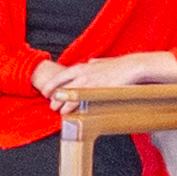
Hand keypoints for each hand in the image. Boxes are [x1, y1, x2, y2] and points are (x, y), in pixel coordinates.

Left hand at [33, 52, 152, 103]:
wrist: (131, 67)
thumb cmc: (118, 66)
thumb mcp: (101, 61)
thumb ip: (94, 63)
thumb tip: (91, 62)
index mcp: (80, 68)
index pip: (58, 77)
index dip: (50, 86)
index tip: (45, 93)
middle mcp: (81, 75)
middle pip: (60, 89)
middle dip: (54, 99)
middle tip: (52, 106)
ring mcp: (88, 84)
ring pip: (67, 97)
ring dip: (61, 106)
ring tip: (60, 112)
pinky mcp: (95, 92)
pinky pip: (79, 102)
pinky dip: (72, 108)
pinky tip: (69, 113)